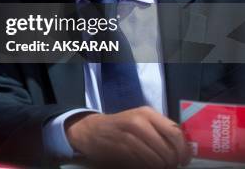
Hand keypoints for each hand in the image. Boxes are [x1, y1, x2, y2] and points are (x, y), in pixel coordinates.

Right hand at [66, 107, 191, 168]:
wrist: (92, 130)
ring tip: (157, 166)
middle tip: (170, 166)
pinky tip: (144, 165)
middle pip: (168, 150)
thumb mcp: (140, 120)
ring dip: (160, 167)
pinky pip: (143, 164)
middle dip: (172, 162)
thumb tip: (184, 148)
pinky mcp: (121, 148)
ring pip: (157, 160)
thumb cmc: (121, 126)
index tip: (184, 160)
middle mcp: (139, 122)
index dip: (184, 150)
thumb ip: (160, 129)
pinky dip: (147, 167)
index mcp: (147, 113)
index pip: (175, 133)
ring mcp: (129, 135)